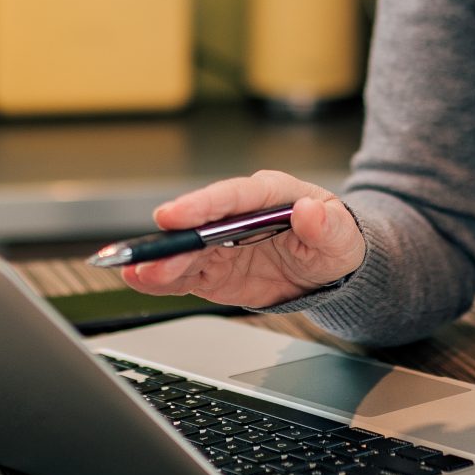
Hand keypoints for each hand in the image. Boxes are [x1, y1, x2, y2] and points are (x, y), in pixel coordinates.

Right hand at [116, 169, 364, 309]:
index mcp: (268, 194)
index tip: (176, 215)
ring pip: (186, 251)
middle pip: (199, 225)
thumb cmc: (334, 239)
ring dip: (159, 262)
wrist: (329, 268)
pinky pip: (186, 275)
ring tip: (133, 271)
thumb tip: (310, 212)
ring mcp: (222, 243)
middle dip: (172, 240)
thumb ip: (327, 224)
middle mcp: (237, 215)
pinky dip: (162, 279)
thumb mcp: (342, 234)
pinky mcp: (215, 270)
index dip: (202, 205)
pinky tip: (139, 280)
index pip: (232, 197)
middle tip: (143, 254)